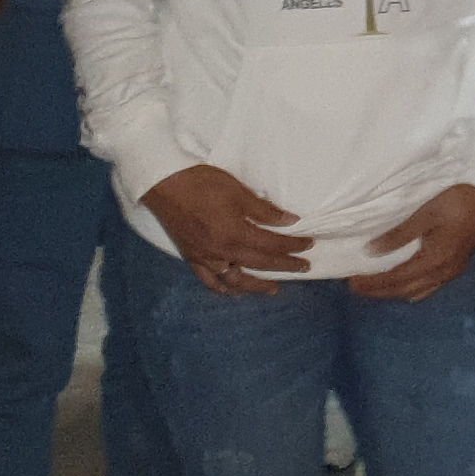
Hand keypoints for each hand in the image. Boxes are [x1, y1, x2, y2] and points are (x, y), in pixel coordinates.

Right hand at [142, 164, 313, 290]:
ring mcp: (205, 259)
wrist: (165, 185)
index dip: (293, 245)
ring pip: (235, 280)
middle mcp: (221, 252)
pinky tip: (234, 291)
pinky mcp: (192, 258)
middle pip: (259, 264)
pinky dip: (224, 289)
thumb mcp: (239, 192)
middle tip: (304, 267)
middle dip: (284, 266)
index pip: (272, 245)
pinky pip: (210, 281)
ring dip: (256, 286)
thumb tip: (289, 221)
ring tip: (273, 289)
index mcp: (235, 235)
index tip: (309, 245)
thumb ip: (264, 210)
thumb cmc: (203, 184)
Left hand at [356, 181, 474, 301]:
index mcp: (434, 260)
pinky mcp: (459, 265)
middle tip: (358, 288)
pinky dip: (414, 289)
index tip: (352, 283)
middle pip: (406, 290)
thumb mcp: (425, 213)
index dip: (373, 283)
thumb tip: (371, 252)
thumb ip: (399, 234)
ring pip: (419, 291)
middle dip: (381, 291)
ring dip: (397, 292)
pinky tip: (408, 285)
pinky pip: (431, 286)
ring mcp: (454, 271)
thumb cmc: (458, 199)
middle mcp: (444, 272)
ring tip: (378, 287)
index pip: (396, 278)